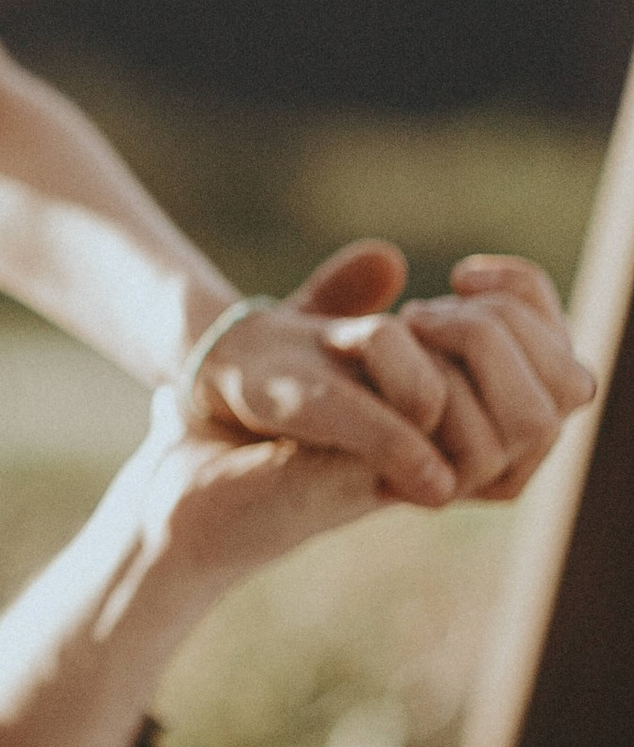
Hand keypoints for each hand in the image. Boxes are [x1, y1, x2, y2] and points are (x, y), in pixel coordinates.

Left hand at [187, 240, 594, 507]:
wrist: (179, 485)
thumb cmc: (245, 414)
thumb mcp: (300, 343)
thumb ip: (344, 300)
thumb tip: (383, 257)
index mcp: (464, 416)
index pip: (566, 369)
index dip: (537, 308)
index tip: (468, 270)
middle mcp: (466, 457)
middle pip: (568, 392)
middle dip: (517, 329)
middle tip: (435, 306)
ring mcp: (434, 477)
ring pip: (532, 423)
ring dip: (485, 352)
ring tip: (417, 320)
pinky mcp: (387, 488)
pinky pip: (445, 449)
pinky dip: (422, 389)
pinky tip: (395, 349)